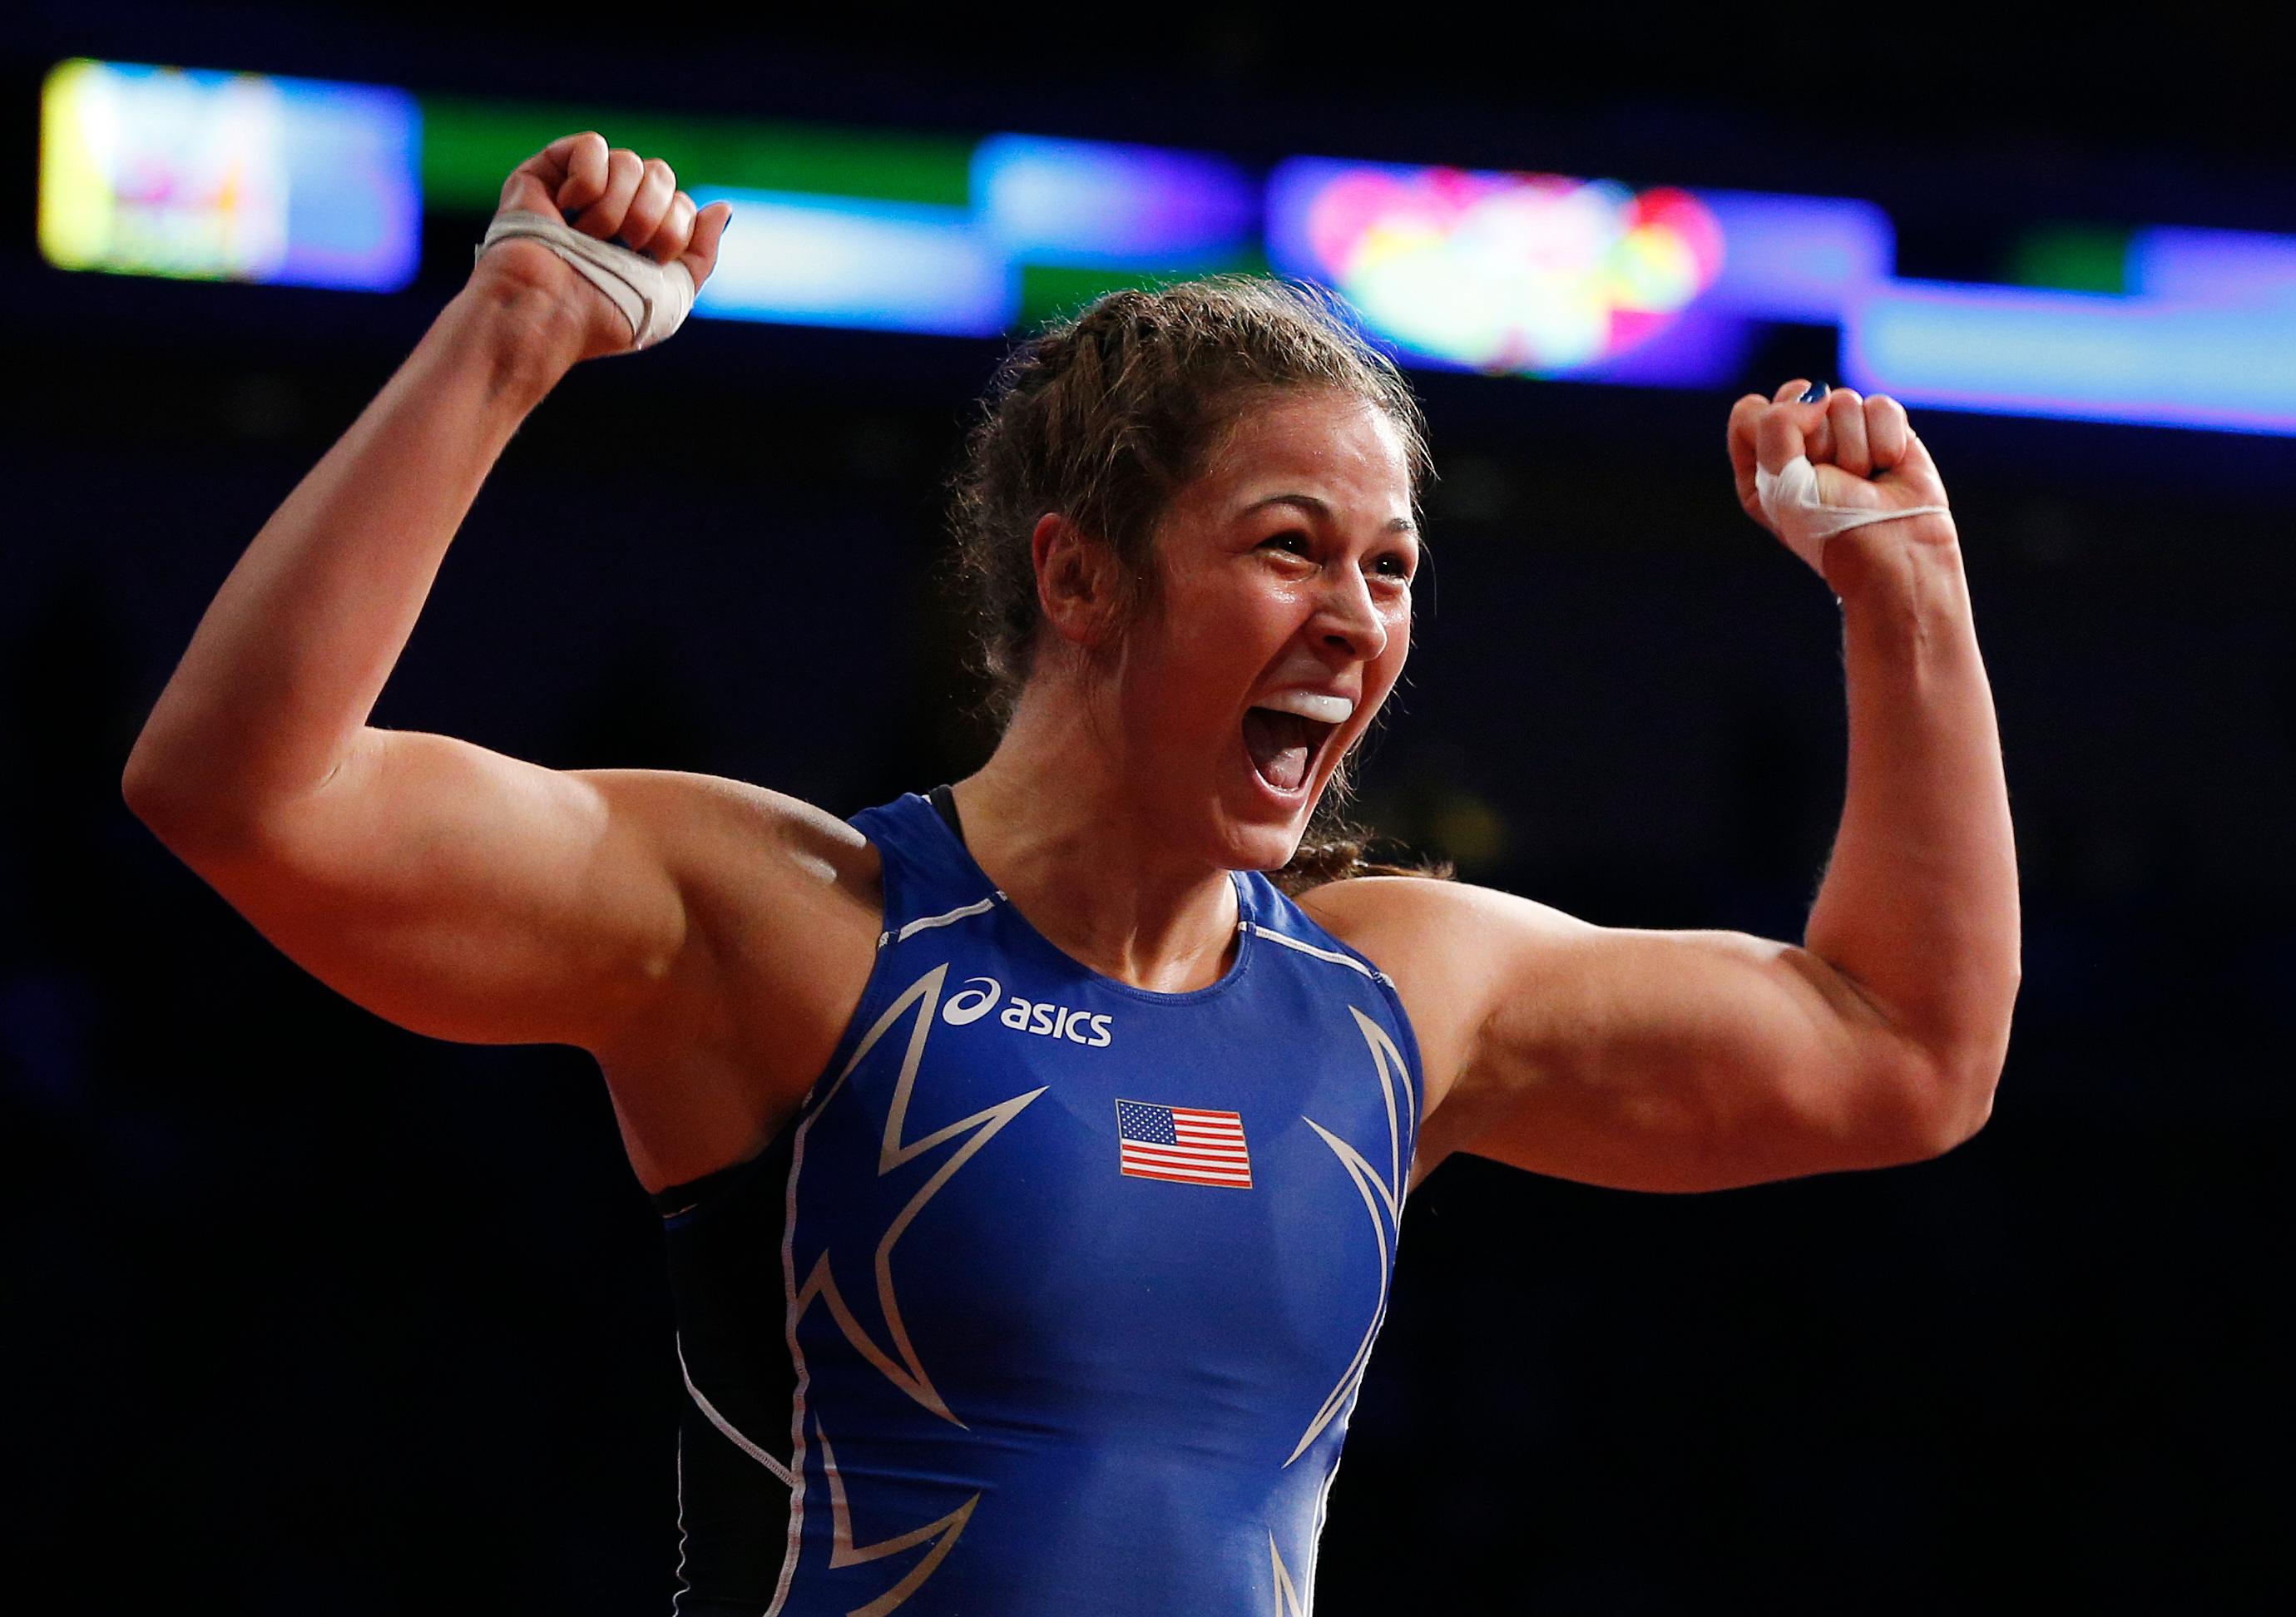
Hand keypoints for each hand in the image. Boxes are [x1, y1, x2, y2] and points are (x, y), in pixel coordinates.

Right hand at [469, 131, 733, 363]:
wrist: (551, 313)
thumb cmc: (604, 315)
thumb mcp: (673, 294)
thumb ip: (702, 252)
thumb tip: (721, 207)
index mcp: (640, 236)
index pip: (680, 202)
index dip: (677, 227)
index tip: (654, 259)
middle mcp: (610, 208)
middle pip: (660, 174)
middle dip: (653, 215)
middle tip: (628, 245)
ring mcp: (577, 188)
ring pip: (629, 161)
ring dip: (619, 207)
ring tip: (591, 238)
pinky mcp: (545, 171)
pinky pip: (592, 145)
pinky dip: (589, 181)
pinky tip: (567, 210)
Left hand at [1727, 381, 1954, 577]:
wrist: (1893, 550)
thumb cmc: (1829, 525)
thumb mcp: (1779, 482)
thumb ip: (1777, 424)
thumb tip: (1818, 393)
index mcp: (1759, 463)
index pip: (1750, 411)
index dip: (1772, 433)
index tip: (1792, 472)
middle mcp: (1798, 445)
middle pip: (1796, 394)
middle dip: (1817, 439)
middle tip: (1830, 478)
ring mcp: (1841, 434)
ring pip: (1842, 399)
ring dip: (1854, 448)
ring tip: (1862, 480)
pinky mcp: (1882, 429)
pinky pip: (1880, 406)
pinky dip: (1886, 440)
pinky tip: (1887, 468)